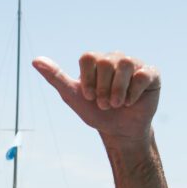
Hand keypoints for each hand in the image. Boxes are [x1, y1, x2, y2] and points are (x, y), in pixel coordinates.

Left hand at [32, 52, 160, 141]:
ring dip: (117, 91)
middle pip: (106, 62)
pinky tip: (131, 102)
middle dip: (102, 89)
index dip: (87, 80)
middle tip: (104, 104)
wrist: (118, 130)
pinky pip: (142, 75)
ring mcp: (134, 64)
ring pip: (125, 65)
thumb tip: (35, 60)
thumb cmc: (95, 112)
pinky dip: (133, 92)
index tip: (88, 96)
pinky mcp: (151, 74)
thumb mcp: (72, 96)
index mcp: (96, 61)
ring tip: (116, 104)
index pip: (88, 57)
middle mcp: (115, 58)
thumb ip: (55, 77)